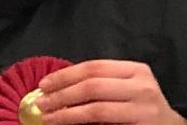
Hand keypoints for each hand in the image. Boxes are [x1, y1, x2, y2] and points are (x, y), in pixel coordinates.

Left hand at [36, 60, 186, 124]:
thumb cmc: (141, 105)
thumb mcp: (126, 86)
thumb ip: (99, 82)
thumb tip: (54, 87)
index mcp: (137, 71)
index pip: (94, 67)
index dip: (65, 75)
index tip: (43, 85)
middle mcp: (143, 88)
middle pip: (93, 87)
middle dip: (62, 95)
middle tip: (42, 103)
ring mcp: (144, 112)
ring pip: (96, 110)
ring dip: (67, 115)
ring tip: (49, 118)